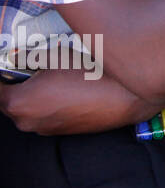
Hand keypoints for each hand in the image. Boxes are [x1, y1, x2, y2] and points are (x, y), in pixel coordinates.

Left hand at [0, 70, 156, 135]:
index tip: (9, 64)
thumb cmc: (93, 74)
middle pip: (9, 101)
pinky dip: (49, 103)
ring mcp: (45, 129)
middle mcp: (26, 122)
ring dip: (33, 94)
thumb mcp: (56, 55)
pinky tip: (68, 87)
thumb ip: (29, 57)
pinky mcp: (62, 132)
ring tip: (52, 76)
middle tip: (29, 65)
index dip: (2, 74)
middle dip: (15, 83)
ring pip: (28, 109)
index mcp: (18, 103)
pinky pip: (46, 115)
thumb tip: (20, 56)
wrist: (129, 97)